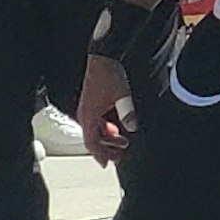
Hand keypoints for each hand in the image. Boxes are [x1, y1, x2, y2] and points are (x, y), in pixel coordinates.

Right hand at [78, 50, 137, 164]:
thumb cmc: (108, 74)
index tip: (107, 164)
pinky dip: (108, 126)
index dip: (100, 155)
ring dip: (109, 137)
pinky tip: (119, 125)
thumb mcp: (121, 95)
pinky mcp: (94, 101)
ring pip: (97, 129)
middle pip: (94, 138)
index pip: (92, 143)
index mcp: (88, 115)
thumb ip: (127, 113)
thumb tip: (132, 127)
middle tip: (120, 154)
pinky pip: (99, 120)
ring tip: (123, 141)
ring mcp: (89, 107)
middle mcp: (86, 113)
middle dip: (107, 148)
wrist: (104, 56)